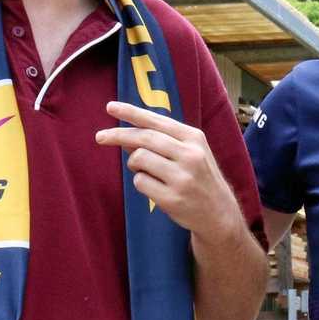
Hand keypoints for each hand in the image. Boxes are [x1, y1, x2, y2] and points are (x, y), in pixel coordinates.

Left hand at [95, 101, 241, 234]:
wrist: (219, 212)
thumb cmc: (200, 178)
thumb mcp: (190, 152)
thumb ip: (162, 141)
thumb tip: (127, 136)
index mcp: (194, 138)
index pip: (156, 121)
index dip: (131, 113)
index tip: (110, 107)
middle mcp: (190, 154)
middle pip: (144, 138)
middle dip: (118, 135)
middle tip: (100, 137)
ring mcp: (182, 177)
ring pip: (139, 159)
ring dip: (134, 165)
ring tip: (146, 172)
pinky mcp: (172, 198)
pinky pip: (140, 182)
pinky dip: (141, 183)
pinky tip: (155, 188)